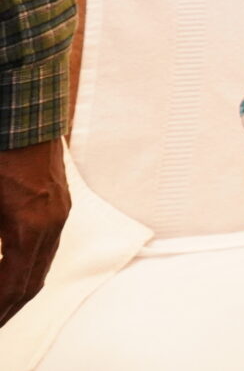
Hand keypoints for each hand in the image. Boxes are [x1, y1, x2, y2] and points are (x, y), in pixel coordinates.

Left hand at [0, 139, 67, 325]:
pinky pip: (46, 245)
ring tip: (0, 303)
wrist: (23, 114)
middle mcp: (51, 223)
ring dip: (19, 288)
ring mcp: (59, 211)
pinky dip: (28, 266)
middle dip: (8, 308)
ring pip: (42, 265)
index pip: (14, 285)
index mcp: (29, 226)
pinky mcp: (58, 200)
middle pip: (32, 281)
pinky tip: (11, 268)